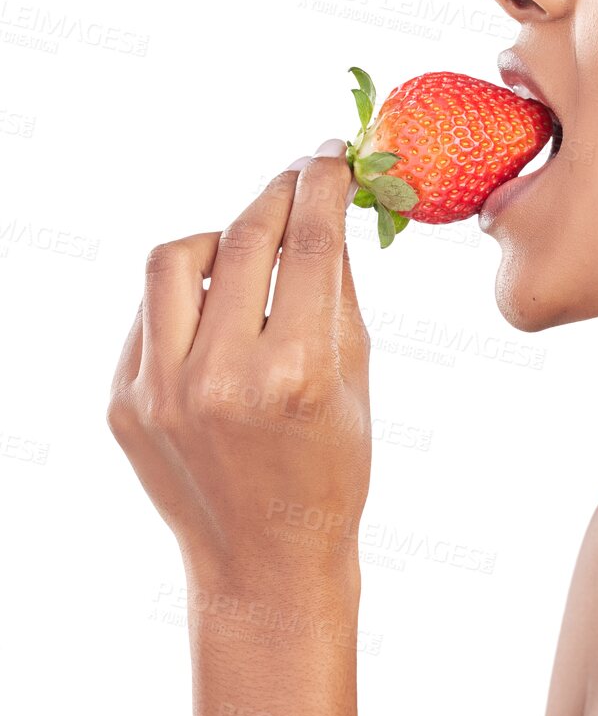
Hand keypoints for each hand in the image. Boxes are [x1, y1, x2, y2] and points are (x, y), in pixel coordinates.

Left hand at [107, 141, 372, 585]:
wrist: (265, 561)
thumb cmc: (331, 471)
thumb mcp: (356, 378)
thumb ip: (336, 292)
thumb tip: (328, 214)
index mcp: (296, 372)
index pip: (310, 243)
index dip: (323, 184)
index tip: (333, 154)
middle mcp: (221, 376)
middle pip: (244, 236)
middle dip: (278, 194)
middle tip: (300, 179)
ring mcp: (161, 391)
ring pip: (176, 260)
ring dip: (221, 238)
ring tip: (249, 252)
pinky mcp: (123, 404)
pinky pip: (150, 315)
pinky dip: (188, 298)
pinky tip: (218, 315)